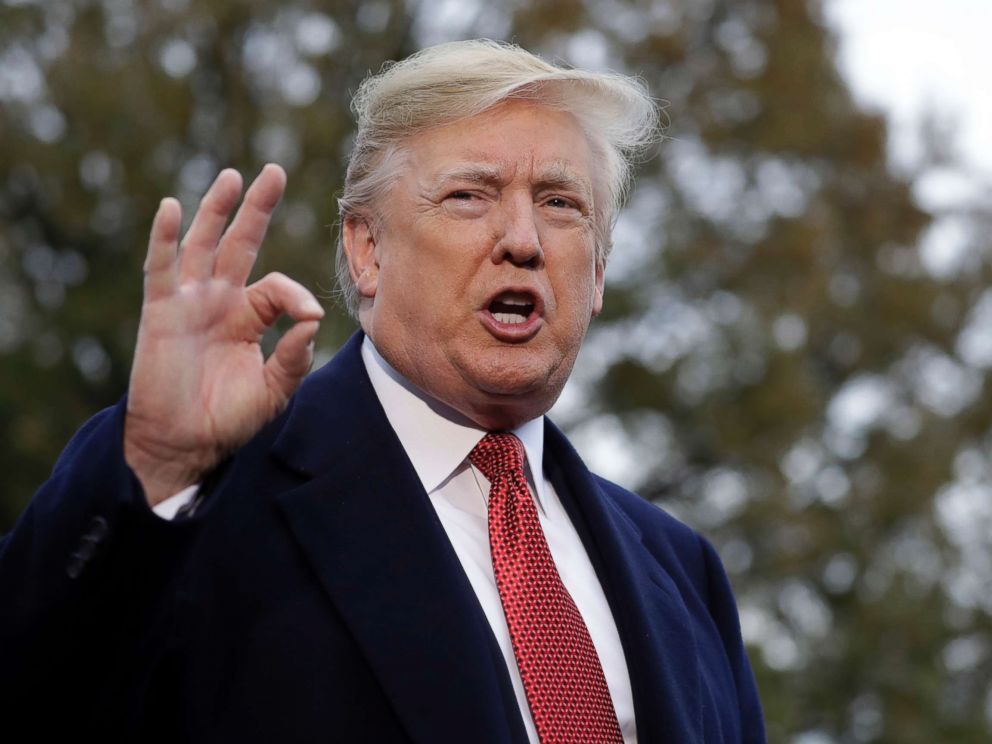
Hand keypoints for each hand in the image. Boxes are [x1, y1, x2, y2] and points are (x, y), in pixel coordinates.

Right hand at [124, 164, 323, 505]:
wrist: (184, 442)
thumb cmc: (229, 418)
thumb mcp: (273, 390)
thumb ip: (294, 357)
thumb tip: (313, 319)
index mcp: (249, 317)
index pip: (277, 288)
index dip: (296, 295)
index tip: (309, 316)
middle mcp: (220, 301)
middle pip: (240, 243)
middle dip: (257, 208)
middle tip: (274, 171)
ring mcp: (190, 302)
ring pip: (203, 245)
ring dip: (217, 209)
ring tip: (234, 177)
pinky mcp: (162, 311)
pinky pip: (161, 268)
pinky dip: (166, 238)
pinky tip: (172, 207)